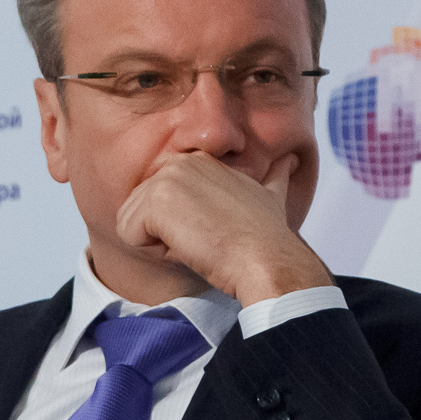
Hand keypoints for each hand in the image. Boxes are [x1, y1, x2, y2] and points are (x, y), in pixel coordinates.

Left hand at [113, 150, 333, 303]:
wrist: (265, 258)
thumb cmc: (267, 237)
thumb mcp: (270, 195)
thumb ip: (275, 176)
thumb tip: (291, 161)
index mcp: (199, 161)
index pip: (161, 200)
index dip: (184, 224)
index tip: (214, 229)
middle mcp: (179, 163)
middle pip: (141, 211)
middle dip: (168, 234)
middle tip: (208, 239)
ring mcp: (165, 180)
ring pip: (133, 224)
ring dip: (163, 244)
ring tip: (200, 242)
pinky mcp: (155, 202)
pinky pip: (129, 237)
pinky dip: (157, 252)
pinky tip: (190, 247)